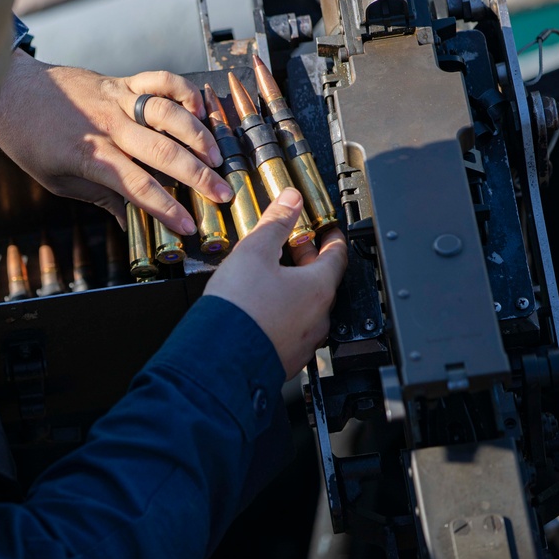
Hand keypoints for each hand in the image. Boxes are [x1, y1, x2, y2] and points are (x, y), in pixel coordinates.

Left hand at [0, 50, 233, 234]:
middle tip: (222, 194)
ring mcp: (116, 99)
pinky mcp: (119, 81)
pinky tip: (200, 107)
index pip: (137, 186)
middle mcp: (108, 126)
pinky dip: (183, 90)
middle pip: (162, 151)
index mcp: (91, 156)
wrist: (7, 91)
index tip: (188, 227)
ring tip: (217, 156)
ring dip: (198, 134)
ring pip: (167, 113)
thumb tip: (130, 223)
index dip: (166, 209)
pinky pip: (158, 80)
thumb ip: (100, 197)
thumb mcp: (58, 181)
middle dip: (197, 176)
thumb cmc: (28, 141)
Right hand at [204, 188, 347, 377]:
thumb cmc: (239, 309)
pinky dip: (282, 314)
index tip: (327, 230)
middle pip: (322, 281)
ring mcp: (305, 341)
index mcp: (318, 288)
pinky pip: (292, 330)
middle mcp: (319, 317)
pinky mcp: (287, 358)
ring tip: (272, 276)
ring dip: (294, 289)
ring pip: (307, 307)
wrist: (220, 357)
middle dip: (308, 260)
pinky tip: (262, 309)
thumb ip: (276, 222)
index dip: (332, 238)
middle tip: (293, 246)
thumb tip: (291, 200)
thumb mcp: (255, 251)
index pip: (338, 255)